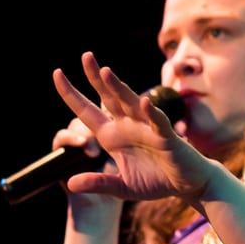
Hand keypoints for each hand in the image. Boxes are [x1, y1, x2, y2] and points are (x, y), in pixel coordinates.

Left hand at [52, 51, 211, 202]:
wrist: (187, 186)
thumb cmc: (157, 181)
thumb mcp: (121, 187)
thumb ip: (98, 183)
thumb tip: (71, 184)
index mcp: (112, 136)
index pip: (87, 111)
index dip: (71, 93)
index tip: (57, 73)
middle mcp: (128, 126)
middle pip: (108, 97)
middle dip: (95, 77)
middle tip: (85, 56)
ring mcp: (148, 129)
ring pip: (131, 104)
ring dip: (119, 89)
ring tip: (105, 73)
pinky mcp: (167, 137)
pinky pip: (158, 122)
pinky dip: (151, 113)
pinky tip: (143, 102)